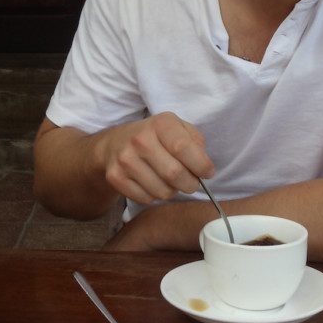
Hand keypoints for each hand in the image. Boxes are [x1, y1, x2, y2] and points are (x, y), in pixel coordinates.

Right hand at [97, 112, 212, 205]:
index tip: (207, 172)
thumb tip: (204, 166)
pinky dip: (155, 196)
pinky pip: (147, 198)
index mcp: (160, 124)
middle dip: (190, 183)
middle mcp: (140, 140)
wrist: (114, 144)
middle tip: (191, 182)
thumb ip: (196, 142)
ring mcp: (126, 159)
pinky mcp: (115, 177)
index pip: (183, 148)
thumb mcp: (177, 128)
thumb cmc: (155, 137)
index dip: (201, 165)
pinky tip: (153, 183)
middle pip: (174, 174)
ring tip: (170, 181)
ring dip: (173, 190)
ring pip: (162, 191)